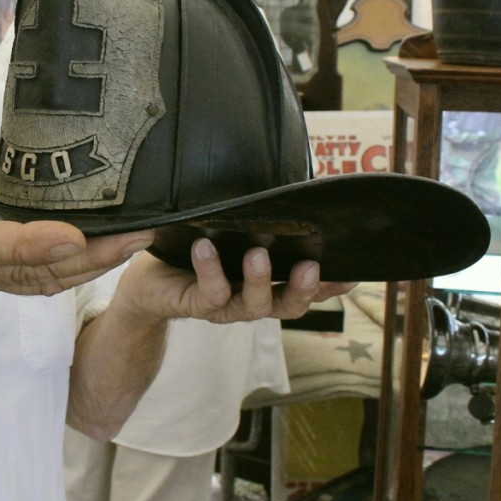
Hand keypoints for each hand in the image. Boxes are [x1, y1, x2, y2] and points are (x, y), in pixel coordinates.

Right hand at [0, 142, 153, 303]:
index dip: (24, 245)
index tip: (71, 237)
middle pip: (25, 272)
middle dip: (85, 257)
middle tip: (138, 233)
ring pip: (40, 281)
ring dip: (92, 264)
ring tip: (140, 238)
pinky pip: (38, 277)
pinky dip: (77, 265)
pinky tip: (110, 245)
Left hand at [114, 238, 356, 324]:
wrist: (146, 281)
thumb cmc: (194, 252)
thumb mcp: (231, 236)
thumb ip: (260, 225)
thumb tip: (290, 194)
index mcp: (267, 284)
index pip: (305, 288)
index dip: (331, 287)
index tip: (353, 274)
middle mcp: (252, 300)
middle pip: (288, 305)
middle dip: (303, 289)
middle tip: (311, 267)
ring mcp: (226, 306)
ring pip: (253, 304)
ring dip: (259, 280)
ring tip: (258, 253)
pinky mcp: (197, 304)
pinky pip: (209, 291)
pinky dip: (209, 270)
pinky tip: (205, 248)